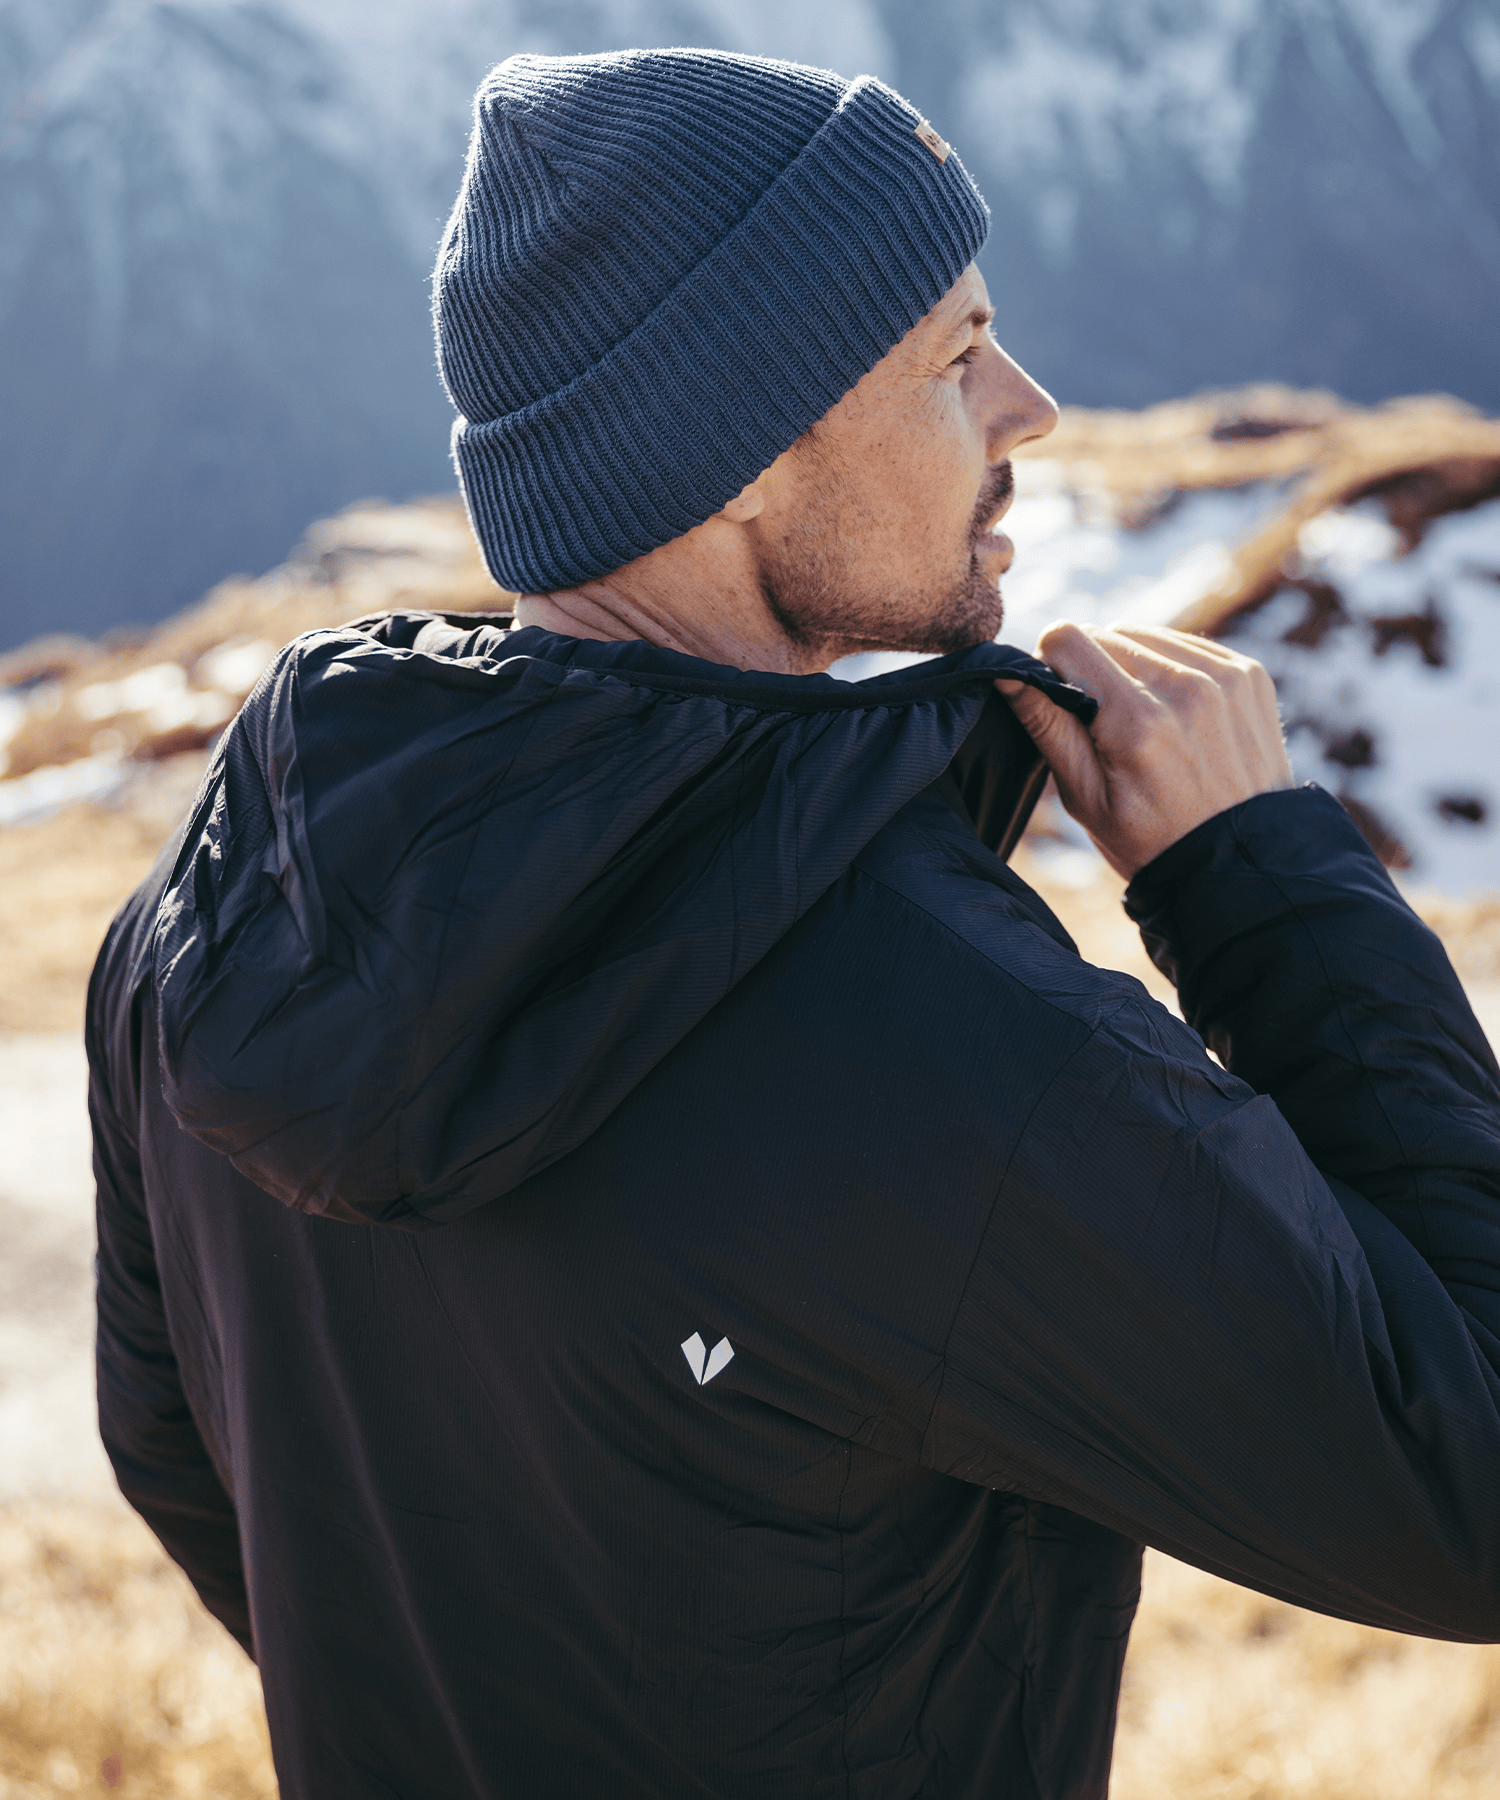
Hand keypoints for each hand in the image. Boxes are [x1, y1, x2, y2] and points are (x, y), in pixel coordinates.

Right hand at [997, 623, 1294, 879]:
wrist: (1240, 860)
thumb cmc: (1151, 839)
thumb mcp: (1085, 797)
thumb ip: (1046, 725)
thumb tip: (1006, 671)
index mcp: (1135, 719)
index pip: (1067, 639)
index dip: (1052, 668)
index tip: (1063, 704)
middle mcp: (1184, 686)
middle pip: (1105, 633)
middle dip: (1092, 671)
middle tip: (1105, 726)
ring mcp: (1224, 676)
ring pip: (1144, 635)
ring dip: (1131, 666)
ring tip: (1142, 722)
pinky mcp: (1249, 673)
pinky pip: (1186, 644)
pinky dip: (1170, 669)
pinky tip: (1174, 715)